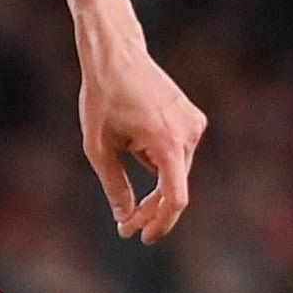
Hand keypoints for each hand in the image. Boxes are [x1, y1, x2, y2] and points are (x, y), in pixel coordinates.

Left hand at [79, 35, 203, 243]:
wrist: (116, 56)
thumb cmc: (102, 98)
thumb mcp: (98, 147)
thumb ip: (114, 185)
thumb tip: (125, 217)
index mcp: (167, 142)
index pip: (175, 198)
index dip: (161, 223)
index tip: (143, 237)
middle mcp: (189, 134)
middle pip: (174, 187)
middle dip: (151, 208)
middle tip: (125, 225)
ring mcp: (194, 124)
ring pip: (175, 171)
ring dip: (153, 183)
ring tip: (120, 162)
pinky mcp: (192, 119)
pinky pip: (176, 153)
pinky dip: (158, 161)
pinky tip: (135, 142)